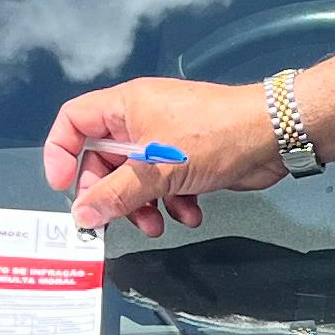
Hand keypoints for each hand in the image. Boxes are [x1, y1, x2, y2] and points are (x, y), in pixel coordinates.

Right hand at [41, 76, 290, 235]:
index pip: (73, 122)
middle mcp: (141, 120)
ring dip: (143, 207)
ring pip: (136, 179)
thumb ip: (114, 195)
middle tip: (116, 221)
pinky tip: (190, 215)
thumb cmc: (212, 137)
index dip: (61, 153)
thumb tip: (81, 216)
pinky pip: (166, 185)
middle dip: (111, 195)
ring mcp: (166, 139)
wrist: (274, 134)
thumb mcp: (156, 170)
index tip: (64, 188)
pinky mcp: (190, 159)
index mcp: (124, 107)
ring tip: (158, 226)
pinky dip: (173, 203)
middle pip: (104, 160)